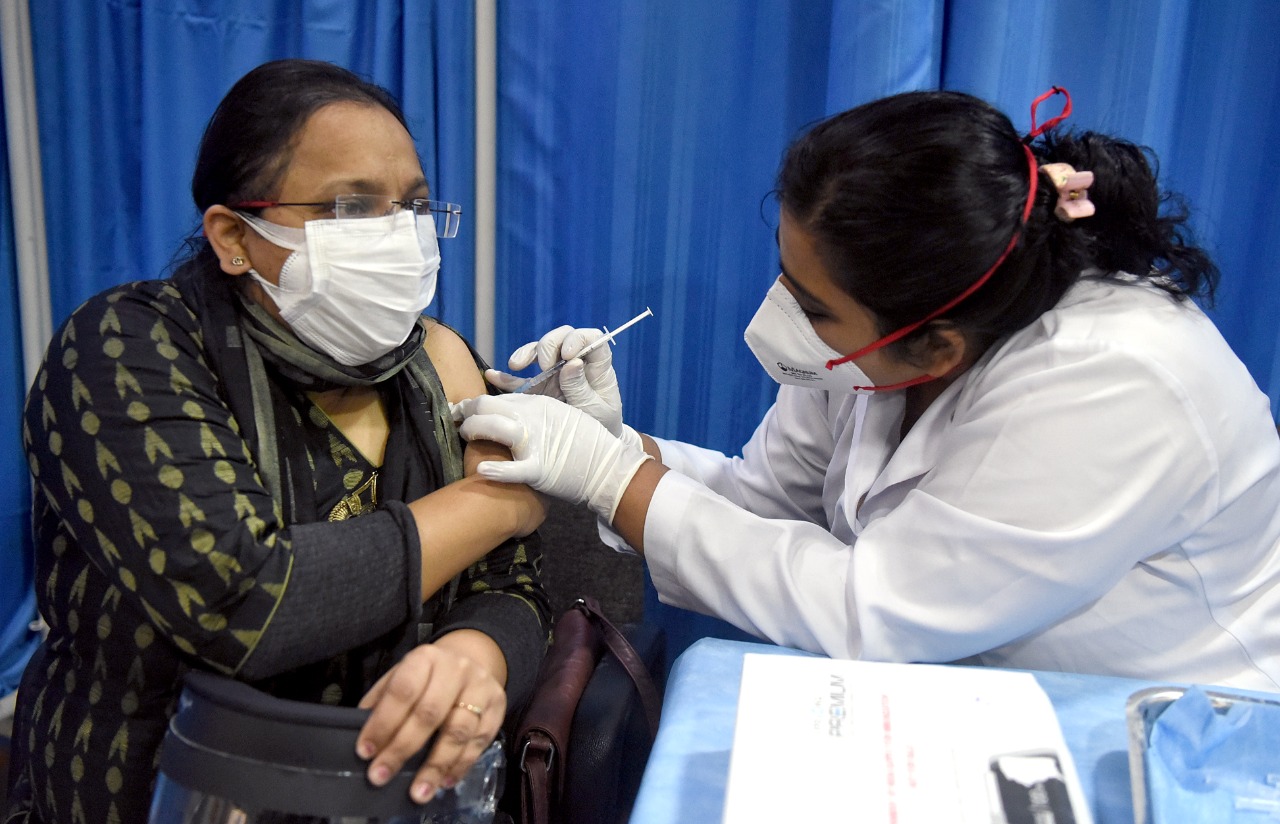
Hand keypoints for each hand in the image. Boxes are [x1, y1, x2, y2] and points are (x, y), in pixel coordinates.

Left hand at [356, 642, 506, 804]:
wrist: (471, 660)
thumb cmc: (428, 676)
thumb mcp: (401, 676)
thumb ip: (381, 701)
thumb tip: (362, 735)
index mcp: (425, 658)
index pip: (402, 691)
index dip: (383, 723)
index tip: (366, 751)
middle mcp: (456, 669)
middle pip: (429, 713)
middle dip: (403, 748)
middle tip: (381, 776)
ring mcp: (480, 687)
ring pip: (458, 731)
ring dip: (436, 765)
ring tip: (419, 790)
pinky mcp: (498, 706)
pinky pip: (480, 741)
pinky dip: (461, 765)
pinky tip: (444, 781)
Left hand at [451, 393, 650, 520]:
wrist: (607, 467)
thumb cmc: (585, 444)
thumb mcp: (562, 415)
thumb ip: (536, 410)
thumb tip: (508, 409)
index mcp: (539, 404)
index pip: (499, 397)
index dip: (475, 403)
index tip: (462, 408)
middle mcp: (534, 418)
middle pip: (489, 407)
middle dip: (466, 411)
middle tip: (455, 419)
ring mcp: (536, 443)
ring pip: (494, 428)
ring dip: (472, 430)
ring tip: (464, 436)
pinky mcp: (540, 470)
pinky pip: (514, 470)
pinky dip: (497, 470)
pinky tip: (482, 471)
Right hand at [485, 326, 626, 437]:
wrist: (591, 446)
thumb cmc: (601, 424)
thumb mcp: (597, 410)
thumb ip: (582, 387)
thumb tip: (572, 362)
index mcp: (596, 366)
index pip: (590, 338)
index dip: (578, 338)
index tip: (568, 354)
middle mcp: (574, 363)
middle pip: (561, 337)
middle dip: (548, 345)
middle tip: (544, 366)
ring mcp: (555, 373)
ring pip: (539, 350)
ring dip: (526, 354)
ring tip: (516, 366)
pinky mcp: (538, 388)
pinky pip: (519, 378)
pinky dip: (505, 376)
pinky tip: (492, 375)